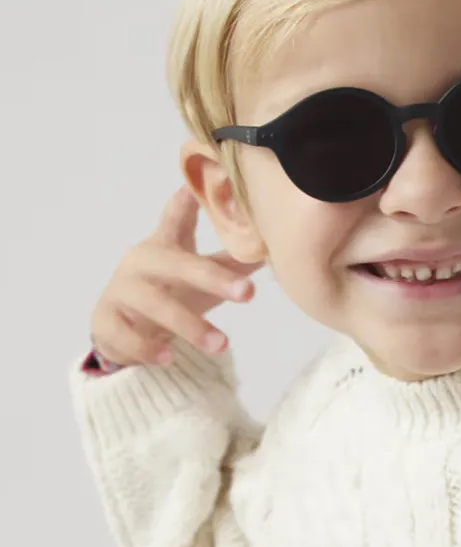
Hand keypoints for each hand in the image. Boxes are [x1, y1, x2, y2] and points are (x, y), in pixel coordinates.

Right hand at [89, 186, 264, 367]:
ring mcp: (121, 291)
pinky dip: (147, 348)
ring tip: (222, 344)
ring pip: (155, 304)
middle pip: (177, 265)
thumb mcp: (197, 277)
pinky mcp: (107, 322)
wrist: (117, 328)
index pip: (175, 218)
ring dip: (191, 325)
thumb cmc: (167, 293)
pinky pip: (126, 335)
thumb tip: (266, 249)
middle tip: (248, 293)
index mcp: (163, 246)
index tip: (197, 188)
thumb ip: (228, 264)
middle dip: (213, 278)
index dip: (186, 202)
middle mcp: (140, 263)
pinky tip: (169, 358)